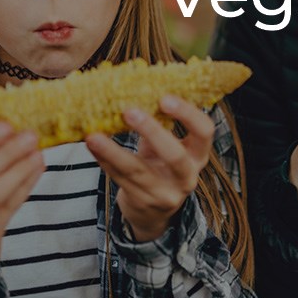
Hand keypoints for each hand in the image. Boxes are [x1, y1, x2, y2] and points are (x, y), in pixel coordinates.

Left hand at [85, 96, 213, 241]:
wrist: (153, 211)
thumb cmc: (161, 164)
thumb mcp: (167, 145)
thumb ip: (159, 122)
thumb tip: (135, 86)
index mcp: (198, 154)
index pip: (205, 131)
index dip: (188, 114)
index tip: (165, 97)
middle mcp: (187, 177)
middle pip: (175, 156)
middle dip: (152, 131)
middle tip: (129, 110)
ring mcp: (165, 194)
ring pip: (138, 171)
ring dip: (114, 151)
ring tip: (94, 136)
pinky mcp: (142, 203)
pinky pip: (120, 179)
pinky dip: (104, 160)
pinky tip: (92, 146)